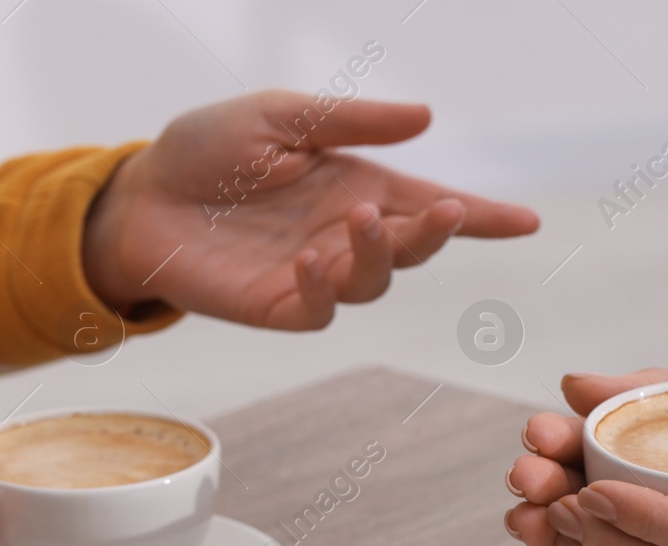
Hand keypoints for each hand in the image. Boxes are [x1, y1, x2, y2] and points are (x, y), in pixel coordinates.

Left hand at [82, 90, 539, 328]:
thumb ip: (349, 122)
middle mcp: (344, 233)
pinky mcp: (280, 305)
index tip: (528, 222)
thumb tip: (425, 118)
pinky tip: (310, 257)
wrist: (139, 195)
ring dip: (380, 253)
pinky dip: (325, 284)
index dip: (481, 217)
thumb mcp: (279, 116)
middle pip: (414, 246)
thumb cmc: (206, 152)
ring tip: (359, 218)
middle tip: (444, 212)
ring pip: (375, 281)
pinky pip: (320, 307)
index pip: (429, 205)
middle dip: (437, 232)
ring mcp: (315, 273)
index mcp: (354, 184)